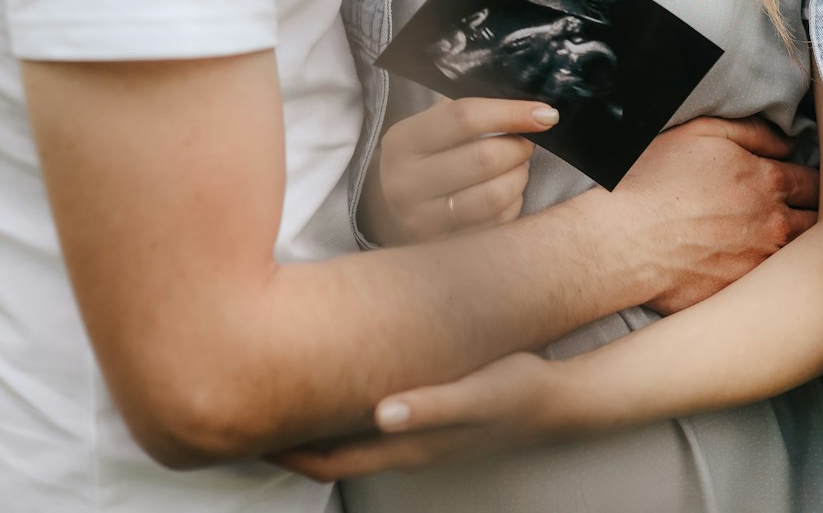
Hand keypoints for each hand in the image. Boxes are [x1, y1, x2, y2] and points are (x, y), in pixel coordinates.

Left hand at [268, 353, 565, 481]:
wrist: (556, 400)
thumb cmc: (516, 392)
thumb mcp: (478, 395)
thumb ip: (430, 406)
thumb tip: (381, 414)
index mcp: (406, 445)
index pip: (329, 461)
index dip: (288, 451)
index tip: (249, 427)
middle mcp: (402, 445)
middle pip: (329, 454)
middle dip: (288, 437)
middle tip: (249, 406)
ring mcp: (413, 433)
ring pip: (345, 438)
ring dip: (312, 422)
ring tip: (280, 390)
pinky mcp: (424, 415)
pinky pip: (367, 421)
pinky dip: (340, 408)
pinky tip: (335, 379)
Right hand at [366, 97, 558, 244]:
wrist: (397, 208)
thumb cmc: (429, 156)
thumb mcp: (433, 126)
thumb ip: (471, 111)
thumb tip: (530, 107)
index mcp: (402, 141)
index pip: (464, 117)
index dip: (511, 112)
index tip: (545, 113)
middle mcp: (404, 184)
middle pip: (483, 158)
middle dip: (519, 147)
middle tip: (528, 142)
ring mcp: (421, 223)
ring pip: (494, 196)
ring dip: (519, 177)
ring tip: (518, 167)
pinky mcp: (443, 250)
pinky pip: (497, 225)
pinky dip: (512, 205)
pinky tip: (507, 194)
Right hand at [605, 114, 818, 312]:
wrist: (624, 240)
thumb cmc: (656, 180)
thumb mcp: (702, 132)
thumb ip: (752, 133)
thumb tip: (786, 145)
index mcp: (769, 182)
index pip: (814, 182)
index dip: (810, 181)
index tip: (802, 184)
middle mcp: (776, 226)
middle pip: (818, 222)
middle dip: (814, 214)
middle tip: (799, 211)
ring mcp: (763, 265)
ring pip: (802, 257)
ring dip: (799, 248)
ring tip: (779, 242)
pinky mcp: (744, 295)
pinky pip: (774, 287)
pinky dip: (772, 279)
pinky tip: (755, 269)